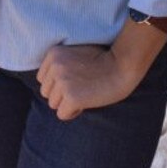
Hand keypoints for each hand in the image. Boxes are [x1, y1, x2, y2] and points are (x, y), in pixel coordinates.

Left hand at [37, 18, 166, 120]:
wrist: (123, 65)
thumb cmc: (104, 59)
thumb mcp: (76, 52)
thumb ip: (60, 63)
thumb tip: (50, 83)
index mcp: (54, 53)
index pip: (43, 79)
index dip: (59, 83)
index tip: (76, 79)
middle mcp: (55, 67)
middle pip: (47, 93)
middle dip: (62, 94)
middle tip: (82, 87)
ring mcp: (62, 82)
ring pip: (53, 104)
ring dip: (68, 103)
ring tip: (85, 93)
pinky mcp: (71, 97)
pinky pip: (63, 114)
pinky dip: (74, 112)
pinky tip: (87, 102)